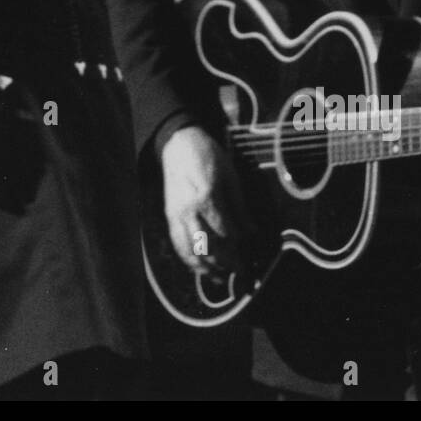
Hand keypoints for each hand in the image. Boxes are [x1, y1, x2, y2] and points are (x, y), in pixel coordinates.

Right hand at [160, 125, 248, 274]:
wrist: (178, 144)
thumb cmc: (208, 156)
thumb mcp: (230, 176)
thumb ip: (239, 206)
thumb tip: (251, 232)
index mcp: (206, 197)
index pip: (224, 233)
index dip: (237, 250)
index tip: (249, 260)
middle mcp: (188, 210)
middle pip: (206, 247)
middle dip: (224, 264)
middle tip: (240, 273)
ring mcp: (175, 214)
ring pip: (188, 251)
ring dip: (205, 268)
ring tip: (221, 277)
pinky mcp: (169, 216)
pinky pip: (177, 244)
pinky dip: (188, 260)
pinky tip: (200, 268)